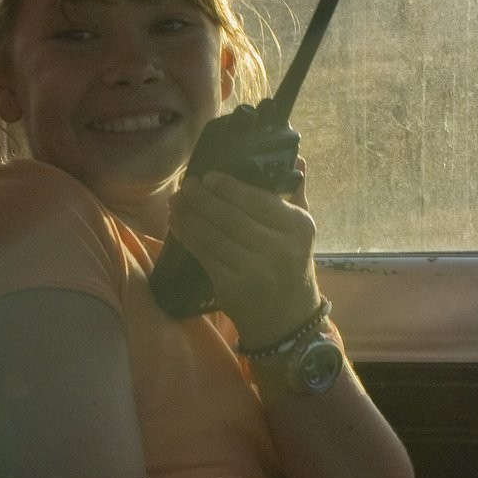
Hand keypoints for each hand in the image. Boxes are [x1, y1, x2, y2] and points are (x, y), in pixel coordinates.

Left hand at [169, 162, 319, 345]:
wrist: (287, 319)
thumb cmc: (291, 264)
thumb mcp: (302, 230)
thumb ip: (296, 194)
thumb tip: (297, 158)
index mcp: (299, 228)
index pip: (260, 202)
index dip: (231, 188)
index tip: (209, 176)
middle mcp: (279, 249)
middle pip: (232, 218)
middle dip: (203, 199)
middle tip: (186, 184)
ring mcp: (255, 271)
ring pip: (213, 236)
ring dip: (189, 216)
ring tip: (175, 201)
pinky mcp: (233, 287)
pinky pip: (204, 256)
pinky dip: (187, 237)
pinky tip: (177, 223)